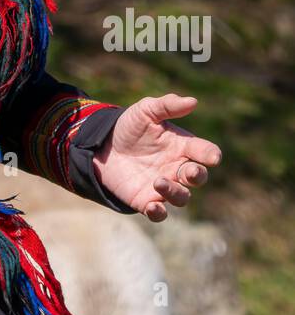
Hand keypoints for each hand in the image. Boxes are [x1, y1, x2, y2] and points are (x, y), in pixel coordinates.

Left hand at [91, 93, 221, 220]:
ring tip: (158, 181)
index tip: (212, 157)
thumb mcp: (145, 111)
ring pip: (181, 197)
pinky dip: (159, 212)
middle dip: (198, 176)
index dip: (211, 155)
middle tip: (190, 171)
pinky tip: (153, 206)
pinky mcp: (146, 200)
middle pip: (198, 177)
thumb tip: (193, 101)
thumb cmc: (130, 127)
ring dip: (175, 192)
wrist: (102, 146)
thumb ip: (167, 106)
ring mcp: (163, 186)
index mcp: (182, 146)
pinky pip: (159, 213)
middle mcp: (177, 168)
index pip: (204, 152)